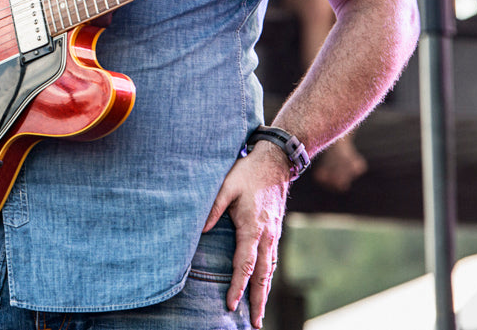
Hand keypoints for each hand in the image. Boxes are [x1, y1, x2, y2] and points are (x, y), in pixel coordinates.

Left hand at [202, 145, 290, 328]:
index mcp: (252, 228)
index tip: (230, 304)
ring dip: (264, 292)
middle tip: (256, 323)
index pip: (244, 265)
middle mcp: (266, 236)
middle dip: (258, 301)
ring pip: (269, 270)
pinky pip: (272, 260)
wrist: (275, 163)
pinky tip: (264, 285)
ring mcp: (273, 235)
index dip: (237, 286)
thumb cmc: (247, 173)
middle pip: (262, 276)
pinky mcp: (275, 232)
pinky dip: (268, 277)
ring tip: (260, 312)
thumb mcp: (226, 186)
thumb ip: (212, 208)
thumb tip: (201, 231)